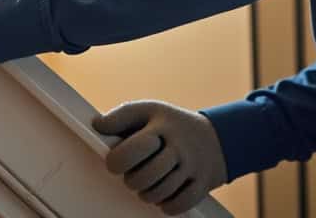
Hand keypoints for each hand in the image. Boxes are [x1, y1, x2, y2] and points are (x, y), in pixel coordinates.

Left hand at [92, 100, 227, 215]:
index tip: (114, 162)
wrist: (218, 136)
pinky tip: (163, 194)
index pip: (133, 149)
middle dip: (132, 180)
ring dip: (146, 193)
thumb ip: (122, 116)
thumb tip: (97, 125)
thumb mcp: (150, 111)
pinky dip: (166, 205)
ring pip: (159, 193)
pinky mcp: (203, 183)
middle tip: (132, 175)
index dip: (116, 161)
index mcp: (162, 124)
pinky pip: (178, 205)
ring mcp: (193, 165)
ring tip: (146, 184)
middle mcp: (178, 145)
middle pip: (145, 177)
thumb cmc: (173, 125)